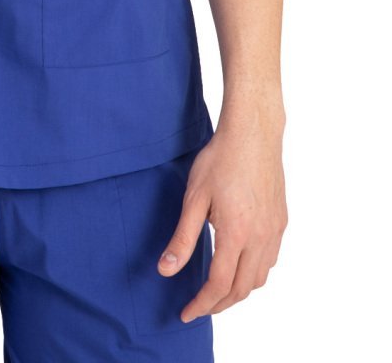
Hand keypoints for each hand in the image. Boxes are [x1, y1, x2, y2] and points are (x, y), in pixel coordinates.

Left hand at [157, 114, 287, 321]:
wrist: (253, 133)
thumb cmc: (220, 160)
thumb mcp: (193, 198)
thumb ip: (182, 238)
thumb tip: (166, 271)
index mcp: (237, 234)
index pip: (219, 285)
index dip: (201, 304)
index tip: (185, 312)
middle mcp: (261, 238)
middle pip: (242, 289)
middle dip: (219, 304)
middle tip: (198, 307)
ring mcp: (274, 231)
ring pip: (260, 278)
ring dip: (238, 292)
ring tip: (217, 292)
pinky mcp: (281, 221)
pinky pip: (270, 260)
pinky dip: (254, 274)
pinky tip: (240, 266)